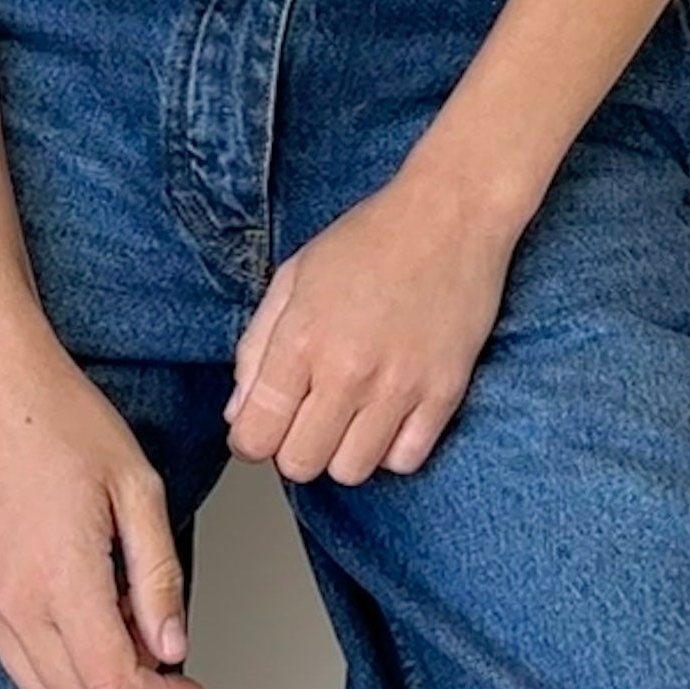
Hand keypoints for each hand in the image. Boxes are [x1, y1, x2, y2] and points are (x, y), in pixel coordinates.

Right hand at [0, 327, 207, 688]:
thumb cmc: (66, 422)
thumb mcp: (139, 491)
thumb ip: (158, 577)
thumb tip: (171, 645)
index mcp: (62, 578)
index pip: (113, 682)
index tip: (188, 684)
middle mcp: (14, 600)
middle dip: (128, 680)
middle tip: (156, 629)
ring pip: (42, 686)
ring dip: (88, 670)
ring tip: (117, 609)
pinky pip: (12, 654)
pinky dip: (53, 652)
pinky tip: (79, 599)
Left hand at [224, 161, 521, 484]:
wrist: (450, 215)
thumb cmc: (370, 240)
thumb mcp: (292, 278)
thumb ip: (256, 347)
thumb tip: (239, 411)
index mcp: (301, 339)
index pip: (255, 435)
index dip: (250, 439)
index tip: (261, 428)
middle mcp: (348, 371)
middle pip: (300, 464)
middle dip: (293, 448)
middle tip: (306, 419)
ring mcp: (399, 386)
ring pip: (351, 472)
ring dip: (342, 452)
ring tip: (349, 416)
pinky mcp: (443, 393)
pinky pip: (405, 461)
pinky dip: (391, 449)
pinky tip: (388, 415)